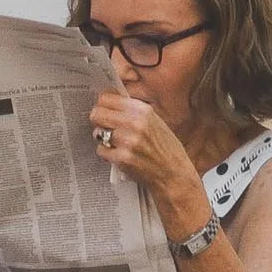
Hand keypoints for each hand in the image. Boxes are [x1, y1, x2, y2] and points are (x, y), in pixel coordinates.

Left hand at [87, 89, 205, 228]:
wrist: (173, 174)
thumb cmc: (165, 148)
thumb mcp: (155, 121)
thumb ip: (133, 112)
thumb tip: (108, 103)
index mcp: (143, 110)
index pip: (107, 98)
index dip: (102, 104)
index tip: (104, 109)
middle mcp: (135, 123)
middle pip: (97, 113)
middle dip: (98, 120)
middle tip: (105, 126)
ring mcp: (128, 141)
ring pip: (97, 132)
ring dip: (103, 138)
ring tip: (116, 143)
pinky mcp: (122, 158)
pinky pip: (101, 150)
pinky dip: (107, 153)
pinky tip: (119, 154)